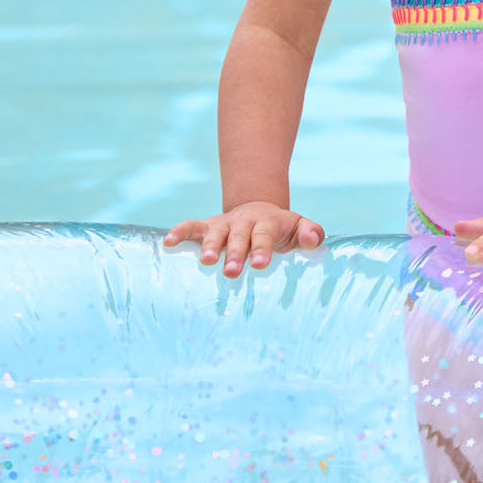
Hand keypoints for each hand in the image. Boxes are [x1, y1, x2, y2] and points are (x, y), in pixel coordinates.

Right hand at [163, 203, 323, 278]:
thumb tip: (314, 239)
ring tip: (206, 262)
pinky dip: (179, 232)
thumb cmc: (281, 229)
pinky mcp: (206, 227)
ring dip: (209, 246)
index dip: (261, 249)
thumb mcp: (299, 228)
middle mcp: (243, 222)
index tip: (259, 264)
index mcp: (266, 223)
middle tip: (232, 271)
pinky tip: (167, 243)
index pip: (264, 236)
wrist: (259, 211)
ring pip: (214, 232)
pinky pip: (191, 227)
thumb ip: (310, 233)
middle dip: (235, 253)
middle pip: (238, 237)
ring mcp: (223, 224)